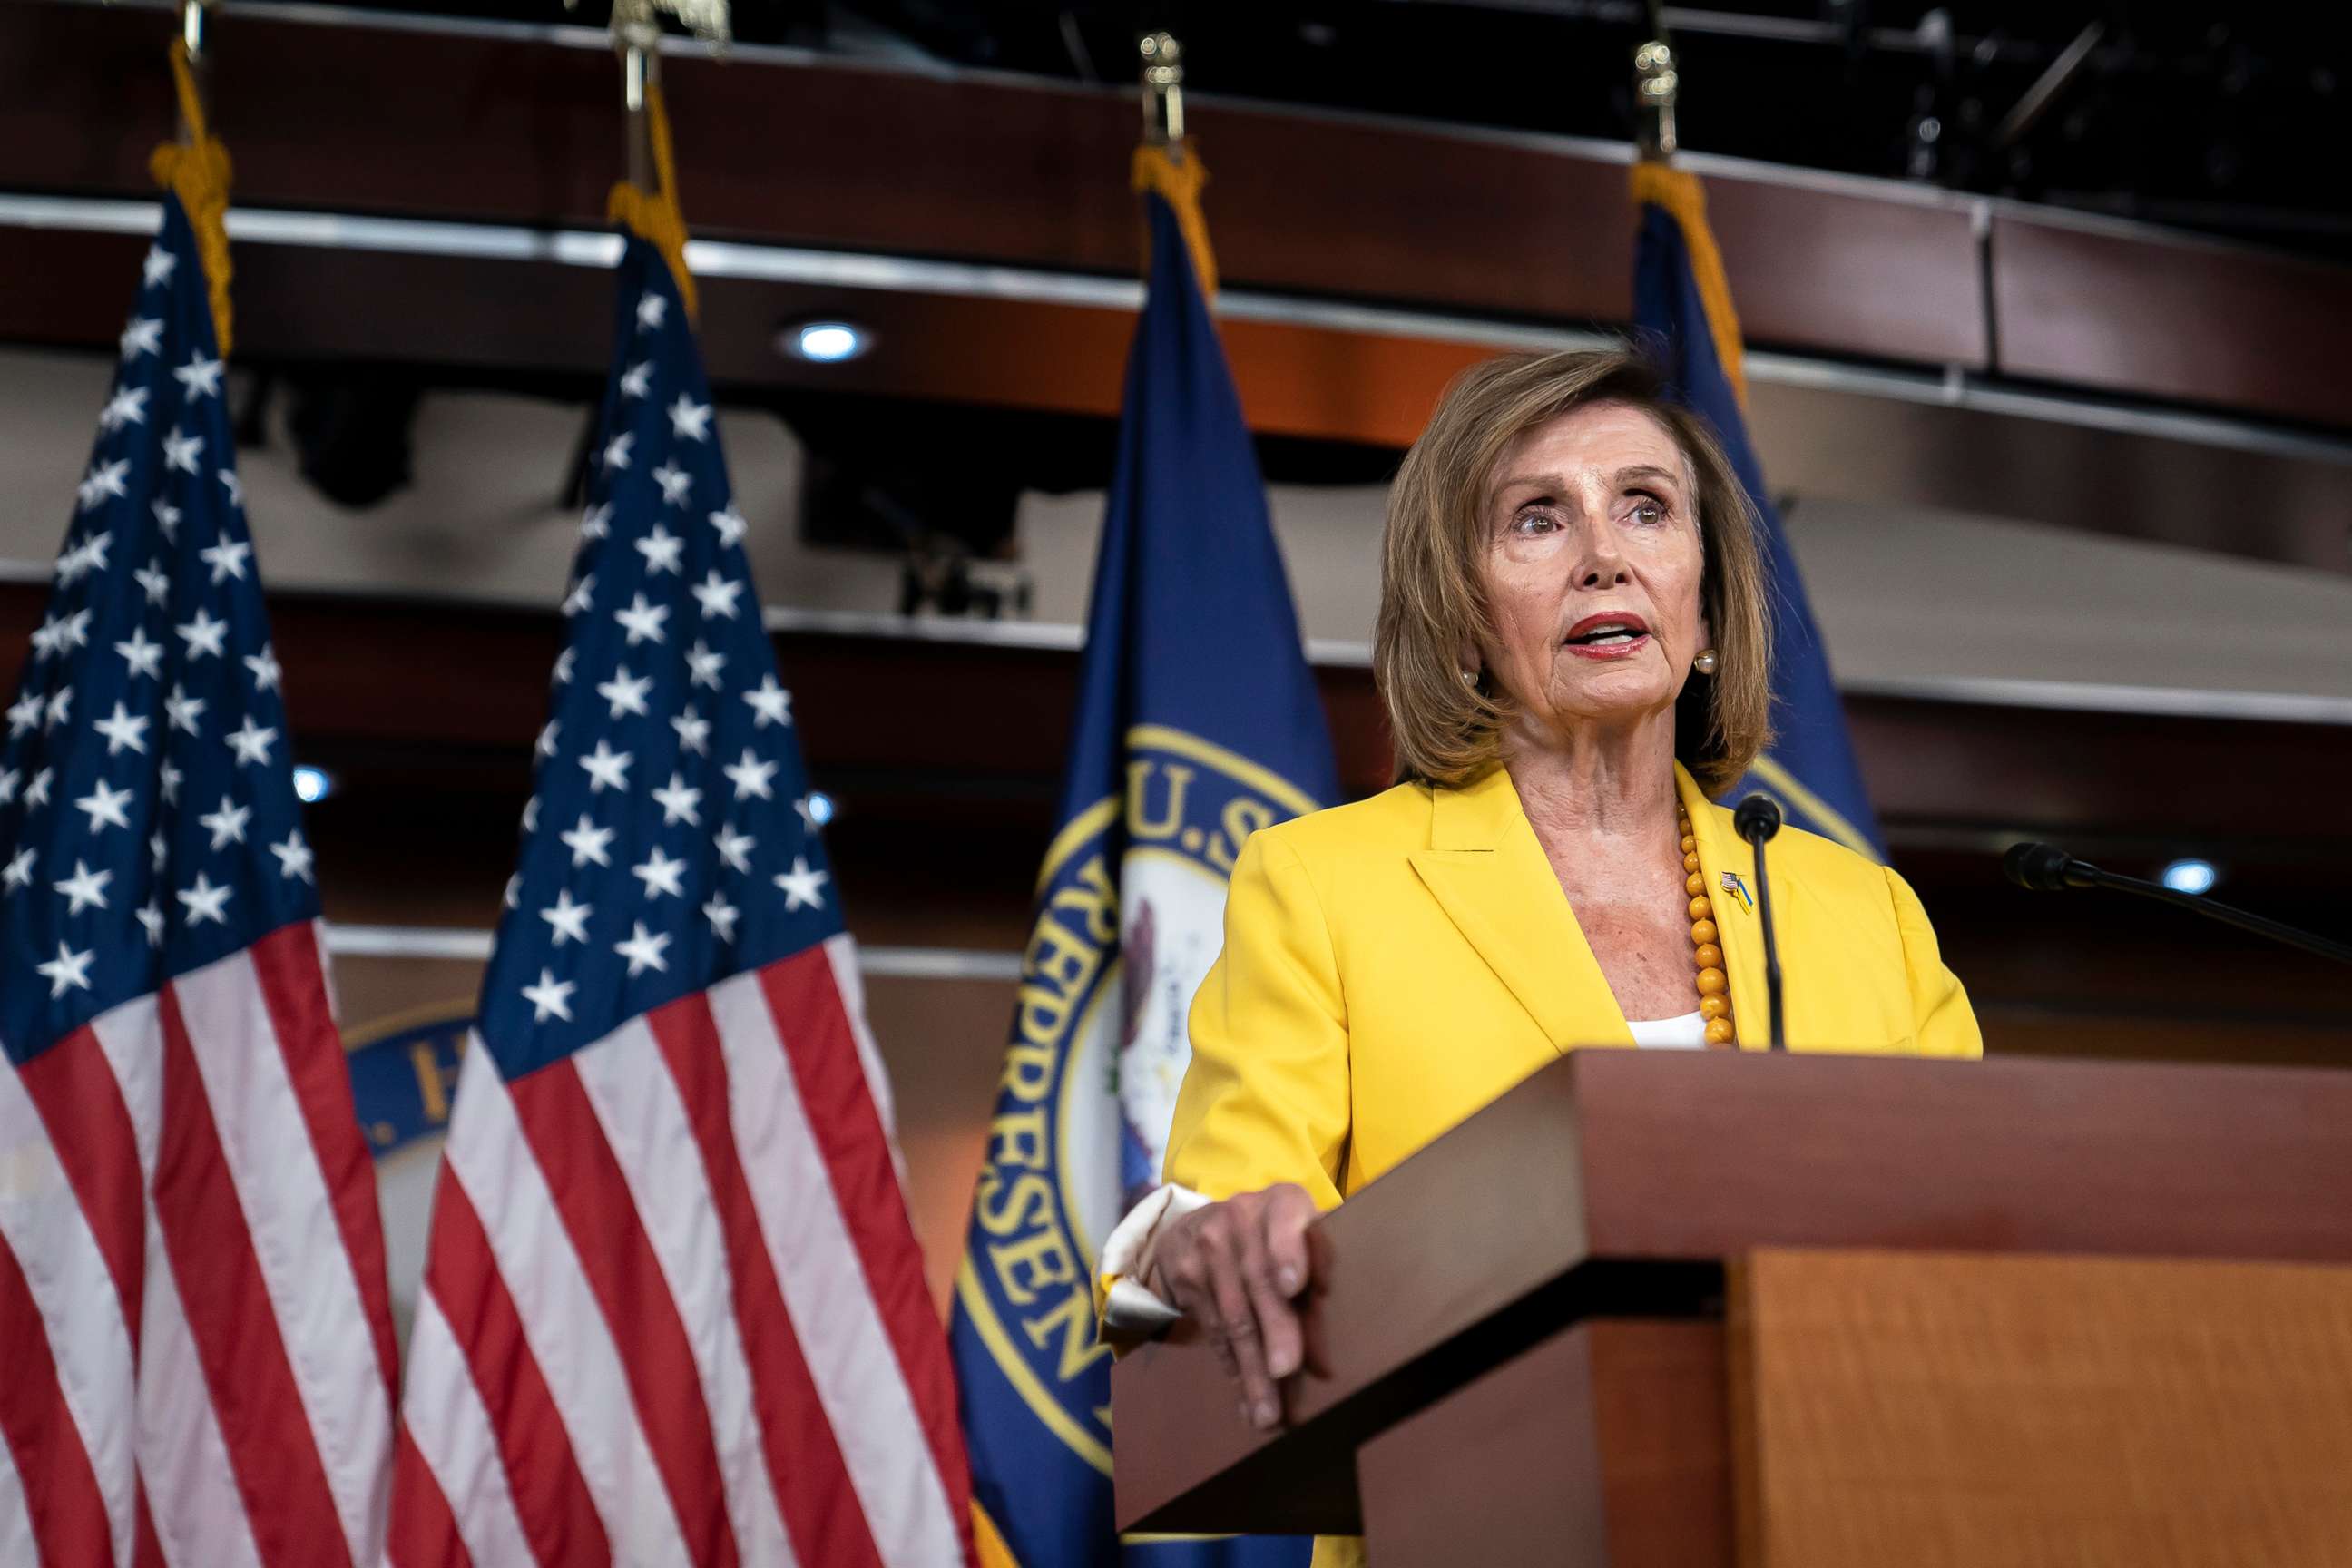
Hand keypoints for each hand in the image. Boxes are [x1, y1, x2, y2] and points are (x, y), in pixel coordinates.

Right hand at [1143, 1183, 1318, 1432]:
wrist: (1202, 1225)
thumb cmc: (1274, 1241)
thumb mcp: (1300, 1245)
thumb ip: (1318, 1288)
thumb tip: (1325, 1366)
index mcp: (1284, 1201)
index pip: (1286, 1221)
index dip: (1289, 1252)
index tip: (1293, 1287)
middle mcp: (1242, 1215)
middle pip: (1259, 1279)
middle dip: (1274, 1330)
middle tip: (1286, 1371)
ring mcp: (1207, 1244)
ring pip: (1234, 1315)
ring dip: (1252, 1369)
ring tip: (1268, 1413)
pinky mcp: (1184, 1274)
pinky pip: (1213, 1329)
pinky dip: (1233, 1368)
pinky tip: (1246, 1400)